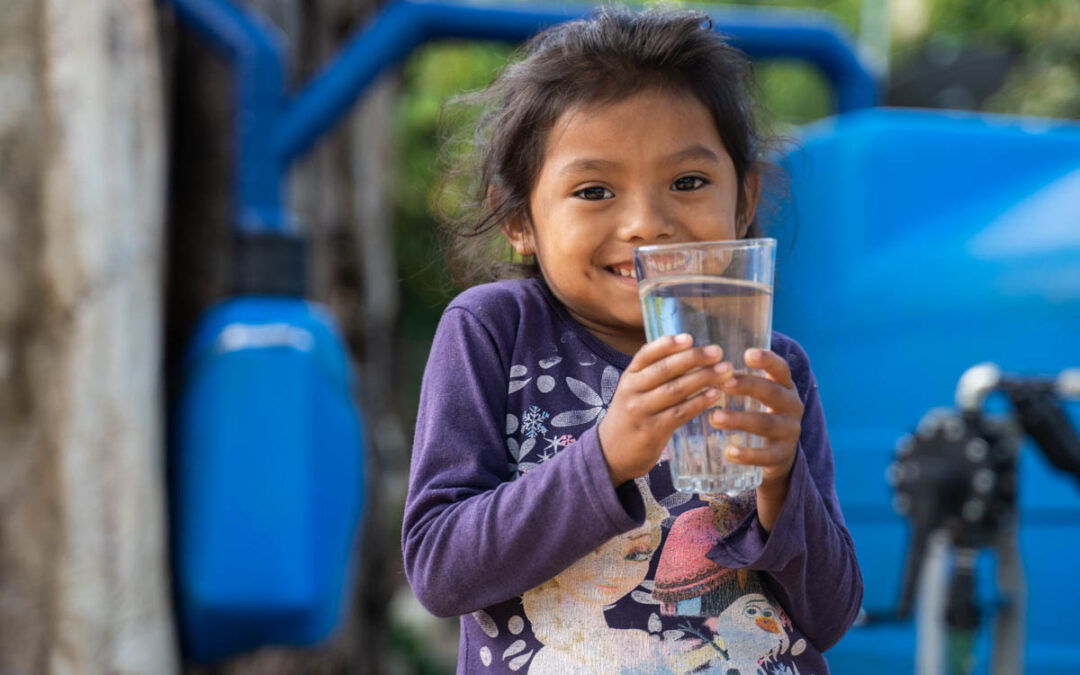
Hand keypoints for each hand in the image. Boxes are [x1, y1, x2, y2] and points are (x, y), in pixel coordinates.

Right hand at [598, 333, 732, 486]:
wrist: (611, 453)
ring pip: (675, 390)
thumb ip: (655, 375)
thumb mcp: (635, 391)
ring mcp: (640, 411)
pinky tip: (715, 395)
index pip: (646, 354)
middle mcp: (632, 390)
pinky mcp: (652, 431)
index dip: (667, 344)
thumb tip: (692, 354)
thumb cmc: (631, 417)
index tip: (690, 337)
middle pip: (664, 370)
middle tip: (717, 352)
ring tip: (725, 371)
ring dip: (702, 378)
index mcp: (629, 376)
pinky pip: (679, 413)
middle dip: (693, 358)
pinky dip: (699, 403)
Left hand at [708, 348, 803, 531]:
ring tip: (714, 417)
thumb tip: (697, 361)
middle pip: (773, 393)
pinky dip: (747, 455)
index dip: (767, 360)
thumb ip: (735, 380)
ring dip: (740, 420)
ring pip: (766, 423)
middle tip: (724, 384)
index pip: (780, 369)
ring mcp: (789, 432)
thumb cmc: (757, 414)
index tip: (747, 354)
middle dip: (749, 386)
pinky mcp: (782, 456)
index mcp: (784, 387)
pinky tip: (728, 452)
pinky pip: (766, 455)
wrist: (777, 456)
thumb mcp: (754, 396)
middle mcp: (791, 406)